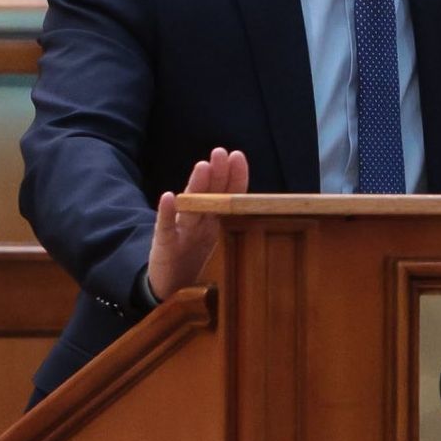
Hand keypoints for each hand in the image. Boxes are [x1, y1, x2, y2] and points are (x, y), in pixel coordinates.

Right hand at [146, 147, 249, 300]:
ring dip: (196, 186)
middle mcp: (199, 219)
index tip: (237, 156)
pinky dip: (167, 213)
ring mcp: (181, 230)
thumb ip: (236, 228)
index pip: (227, 194)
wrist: (170, 288)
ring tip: (202, 167)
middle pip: (209, 193)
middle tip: (220, 152)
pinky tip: (169, 197)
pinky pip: (165, 227)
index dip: (233, 176)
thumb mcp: (220, 245)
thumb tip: (276, 214)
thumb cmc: (198, 263)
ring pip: (190, 206)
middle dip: (216, 173)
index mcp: (216, 220)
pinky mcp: (164, 245)